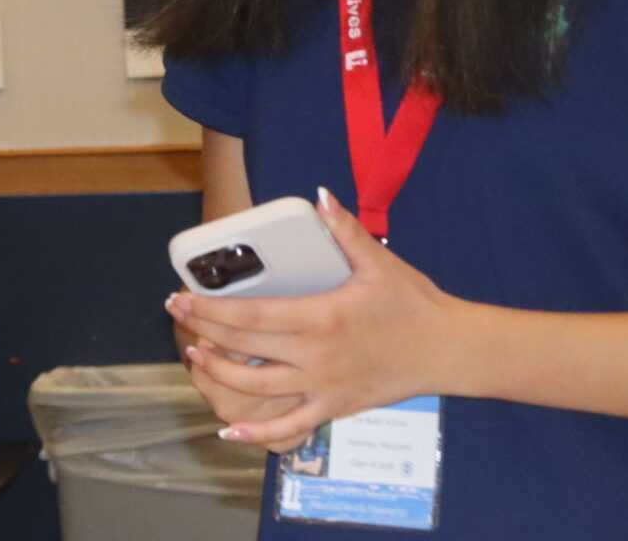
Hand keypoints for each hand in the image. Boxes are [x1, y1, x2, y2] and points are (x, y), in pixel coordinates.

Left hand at [165, 188, 462, 447]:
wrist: (451, 351)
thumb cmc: (414, 304)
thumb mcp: (378, 262)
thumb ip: (344, 229)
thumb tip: (319, 194)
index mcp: (321, 318)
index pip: (251, 315)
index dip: (210, 309)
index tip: (181, 298)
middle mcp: (316, 357)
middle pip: (245, 348)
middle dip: (203, 331)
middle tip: (175, 315)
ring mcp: (324, 388)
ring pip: (258, 389)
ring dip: (218, 375)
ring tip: (194, 356)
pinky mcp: (335, 408)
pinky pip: (290, 426)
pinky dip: (258, 433)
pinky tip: (229, 431)